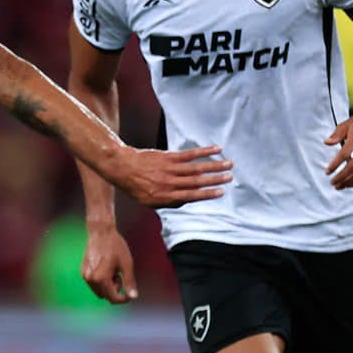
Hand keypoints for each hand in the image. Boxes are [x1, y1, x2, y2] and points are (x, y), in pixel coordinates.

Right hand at [81, 224, 138, 303]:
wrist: (101, 233)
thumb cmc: (115, 247)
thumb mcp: (127, 265)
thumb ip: (129, 283)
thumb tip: (133, 297)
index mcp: (101, 278)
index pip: (113, 298)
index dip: (123, 299)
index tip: (130, 293)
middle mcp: (90, 279)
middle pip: (105, 296)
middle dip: (114, 289)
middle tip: (119, 275)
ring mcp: (85, 275)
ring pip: (99, 290)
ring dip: (107, 285)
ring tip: (112, 270)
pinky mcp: (83, 271)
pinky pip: (93, 283)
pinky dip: (101, 280)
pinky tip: (105, 267)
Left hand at [113, 145, 231, 207]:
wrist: (122, 168)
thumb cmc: (137, 187)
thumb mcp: (150, 202)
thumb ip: (170, 202)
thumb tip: (189, 200)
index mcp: (165, 197)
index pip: (191, 196)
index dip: (207, 194)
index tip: (221, 192)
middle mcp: (168, 184)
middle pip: (196, 182)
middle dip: (215, 180)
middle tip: (230, 177)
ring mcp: (169, 170)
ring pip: (196, 168)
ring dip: (214, 166)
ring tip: (229, 164)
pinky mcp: (168, 157)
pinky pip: (189, 154)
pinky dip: (204, 152)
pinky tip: (216, 149)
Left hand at [324, 112, 352, 188]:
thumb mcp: (345, 125)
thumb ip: (335, 135)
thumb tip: (326, 142)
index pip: (345, 154)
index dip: (335, 165)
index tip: (327, 172)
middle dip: (342, 177)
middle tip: (332, 182)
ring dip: (350, 182)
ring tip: (339, 186)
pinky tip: (350, 184)